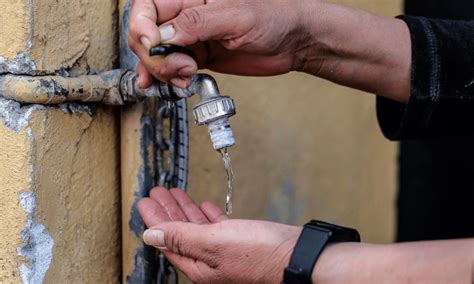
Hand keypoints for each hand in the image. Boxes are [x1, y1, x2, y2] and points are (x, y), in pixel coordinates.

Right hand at [129, 0, 410, 101]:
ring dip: (162, 71)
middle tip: (180, 67)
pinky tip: (173, 84)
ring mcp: (192, 37)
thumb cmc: (275, 17)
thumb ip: (198, 24)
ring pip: (158, 54)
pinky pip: (173, 68)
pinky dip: (168, 78)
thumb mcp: (236, 16)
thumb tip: (164, 34)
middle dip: (155, 55)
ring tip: (184, 77)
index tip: (153, 44)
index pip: (148, 7)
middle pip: (147, 34)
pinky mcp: (199, 56)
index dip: (142, 27)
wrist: (294, 42)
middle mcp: (187, 15)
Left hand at [138, 188, 300, 282]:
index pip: (168, 241)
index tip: (145, 201)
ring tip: (174, 193)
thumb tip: (150, 236)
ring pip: (198, 228)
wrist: (298, 257)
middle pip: (180, 233)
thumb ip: (181, 237)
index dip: (155, 220)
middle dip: (167, 211)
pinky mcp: (242, 242)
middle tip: (156, 194)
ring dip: (185, 209)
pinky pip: (217, 227)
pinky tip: (205, 206)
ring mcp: (226, 252)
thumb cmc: (261, 254)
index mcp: (200, 266)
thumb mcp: (214, 242)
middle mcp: (210, 261)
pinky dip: (208, 215)